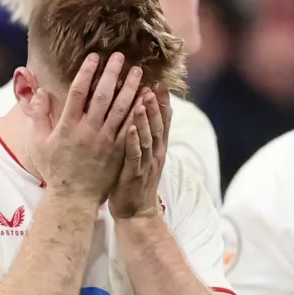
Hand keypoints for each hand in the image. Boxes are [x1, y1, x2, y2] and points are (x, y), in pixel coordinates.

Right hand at [41, 52, 142, 200]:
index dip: (86, 73)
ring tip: (138, 72)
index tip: (94, 57)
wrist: (73, 198)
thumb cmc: (54, 170)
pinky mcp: (118, 150)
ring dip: (130, 88)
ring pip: (121, 109)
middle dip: (111, 74)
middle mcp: (88, 132)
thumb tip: (40, 92)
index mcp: (67, 127)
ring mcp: (105, 141)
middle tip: (120, 57)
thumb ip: (38, 116)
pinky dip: (139, 111)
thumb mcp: (38, 143)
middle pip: (102, 96)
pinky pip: (131, 127)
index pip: (77, 93)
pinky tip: (146, 98)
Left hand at [108, 87, 166, 218]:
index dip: (163, 101)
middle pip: (158, 124)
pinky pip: (134, 155)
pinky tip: (130, 128)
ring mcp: (146, 164)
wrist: (137, 213)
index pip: (164, 120)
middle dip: (156, 104)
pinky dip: (133, 141)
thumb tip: (140, 112)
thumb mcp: (144, 155)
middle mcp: (156, 153)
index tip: (160, 81)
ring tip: (143, 99)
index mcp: (158, 147)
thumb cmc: (135, 181)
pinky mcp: (134, 174)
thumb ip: (145, 136)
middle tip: (152, 84)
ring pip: (148, 137)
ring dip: (146, 118)